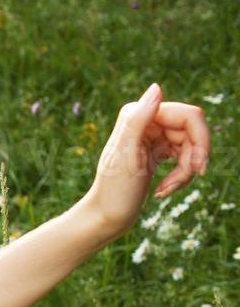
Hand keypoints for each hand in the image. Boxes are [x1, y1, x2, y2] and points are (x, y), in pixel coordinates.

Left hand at [79, 82, 210, 243]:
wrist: (105, 218)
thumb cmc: (113, 191)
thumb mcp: (126, 156)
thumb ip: (138, 120)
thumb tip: (156, 88)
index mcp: (138, 115)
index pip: (189, 116)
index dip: (200, 140)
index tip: (198, 169)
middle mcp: (146, 121)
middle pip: (193, 131)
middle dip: (193, 160)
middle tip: (181, 183)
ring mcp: (152, 136)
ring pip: (191, 146)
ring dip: (185, 172)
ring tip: (165, 191)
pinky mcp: (156, 152)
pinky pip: (184, 157)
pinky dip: (180, 175)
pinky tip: (163, 191)